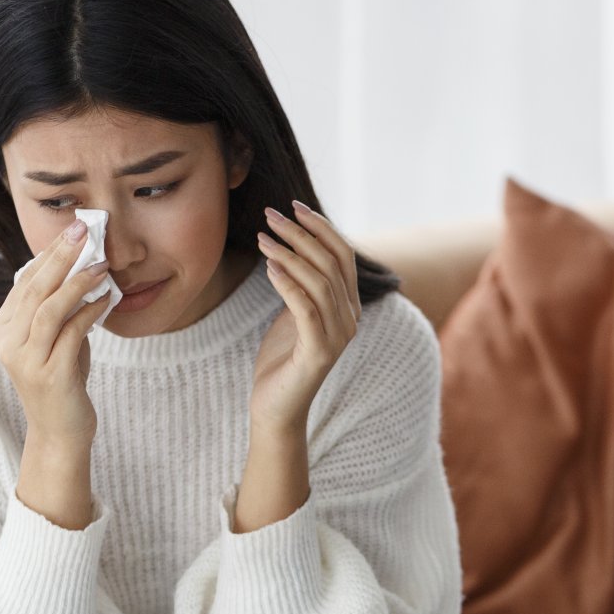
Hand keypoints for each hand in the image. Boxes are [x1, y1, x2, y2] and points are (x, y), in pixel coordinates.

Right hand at [0, 218, 113, 445]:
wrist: (60, 431)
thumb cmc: (61, 379)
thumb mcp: (54, 338)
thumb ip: (57, 308)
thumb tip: (80, 266)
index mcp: (2, 329)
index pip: (24, 281)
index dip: (49, 253)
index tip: (73, 229)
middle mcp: (7, 343)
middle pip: (34, 289)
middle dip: (60, 256)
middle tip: (84, 230)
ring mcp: (26, 360)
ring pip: (48, 309)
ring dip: (77, 282)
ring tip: (101, 264)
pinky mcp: (49, 375)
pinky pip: (71, 333)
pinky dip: (90, 312)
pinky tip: (107, 298)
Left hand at [252, 201, 360, 433]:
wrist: (276, 407)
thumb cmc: (281, 359)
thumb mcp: (294, 312)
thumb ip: (302, 284)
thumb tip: (292, 246)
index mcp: (348, 306)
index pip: (343, 255)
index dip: (321, 228)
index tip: (293, 206)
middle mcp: (350, 319)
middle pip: (332, 263)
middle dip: (301, 234)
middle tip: (270, 215)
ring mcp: (338, 337)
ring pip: (320, 282)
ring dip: (290, 254)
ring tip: (263, 237)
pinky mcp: (319, 353)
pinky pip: (306, 309)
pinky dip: (288, 283)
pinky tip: (268, 266)